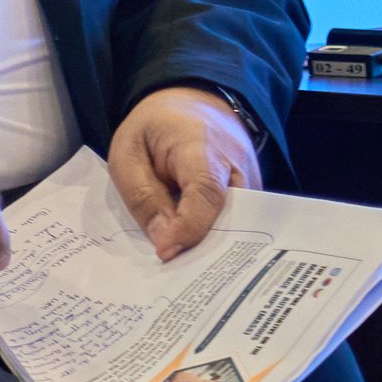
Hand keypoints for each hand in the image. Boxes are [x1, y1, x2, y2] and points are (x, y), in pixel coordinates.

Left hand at [108, 86, 261, 261]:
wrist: (193, 102)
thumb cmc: (155, 129)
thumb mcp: (129, 152)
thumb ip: (143, 195)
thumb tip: (163, 241)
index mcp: (201, 145)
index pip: (206, 192)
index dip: (188, 228)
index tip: (166, 253)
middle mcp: (237, 163)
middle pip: (231, 215)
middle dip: (207, 249)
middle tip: (180, 279)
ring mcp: (251, 178)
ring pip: (241, 224)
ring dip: (215, 249)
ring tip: (190, 275)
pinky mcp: (253, 192)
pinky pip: (240, 222)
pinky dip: (221, 240)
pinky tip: (201, 258)